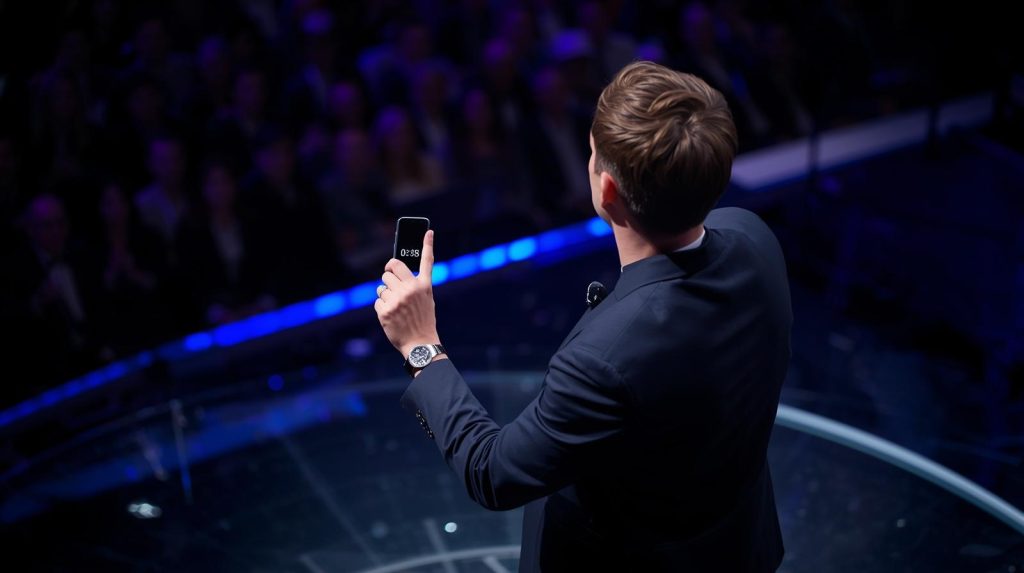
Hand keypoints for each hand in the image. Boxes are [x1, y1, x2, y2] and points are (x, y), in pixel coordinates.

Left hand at [374, 230, 440, 356]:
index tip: (428, 231)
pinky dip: (382, 307)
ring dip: (385, 294)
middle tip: (392, 283)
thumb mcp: (427, 299)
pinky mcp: (385, 310)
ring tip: (395, 306)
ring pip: (381, 286)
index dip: (427, 244)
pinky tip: (391, 315)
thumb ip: (415, 284)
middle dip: (388, 275)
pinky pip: (377, 300)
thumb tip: (397, 271)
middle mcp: (411, 289)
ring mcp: (397, 299)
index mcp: (424, 286)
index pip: (427, 261)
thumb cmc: (423, 320)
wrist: (420, 342)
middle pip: (390, 269)